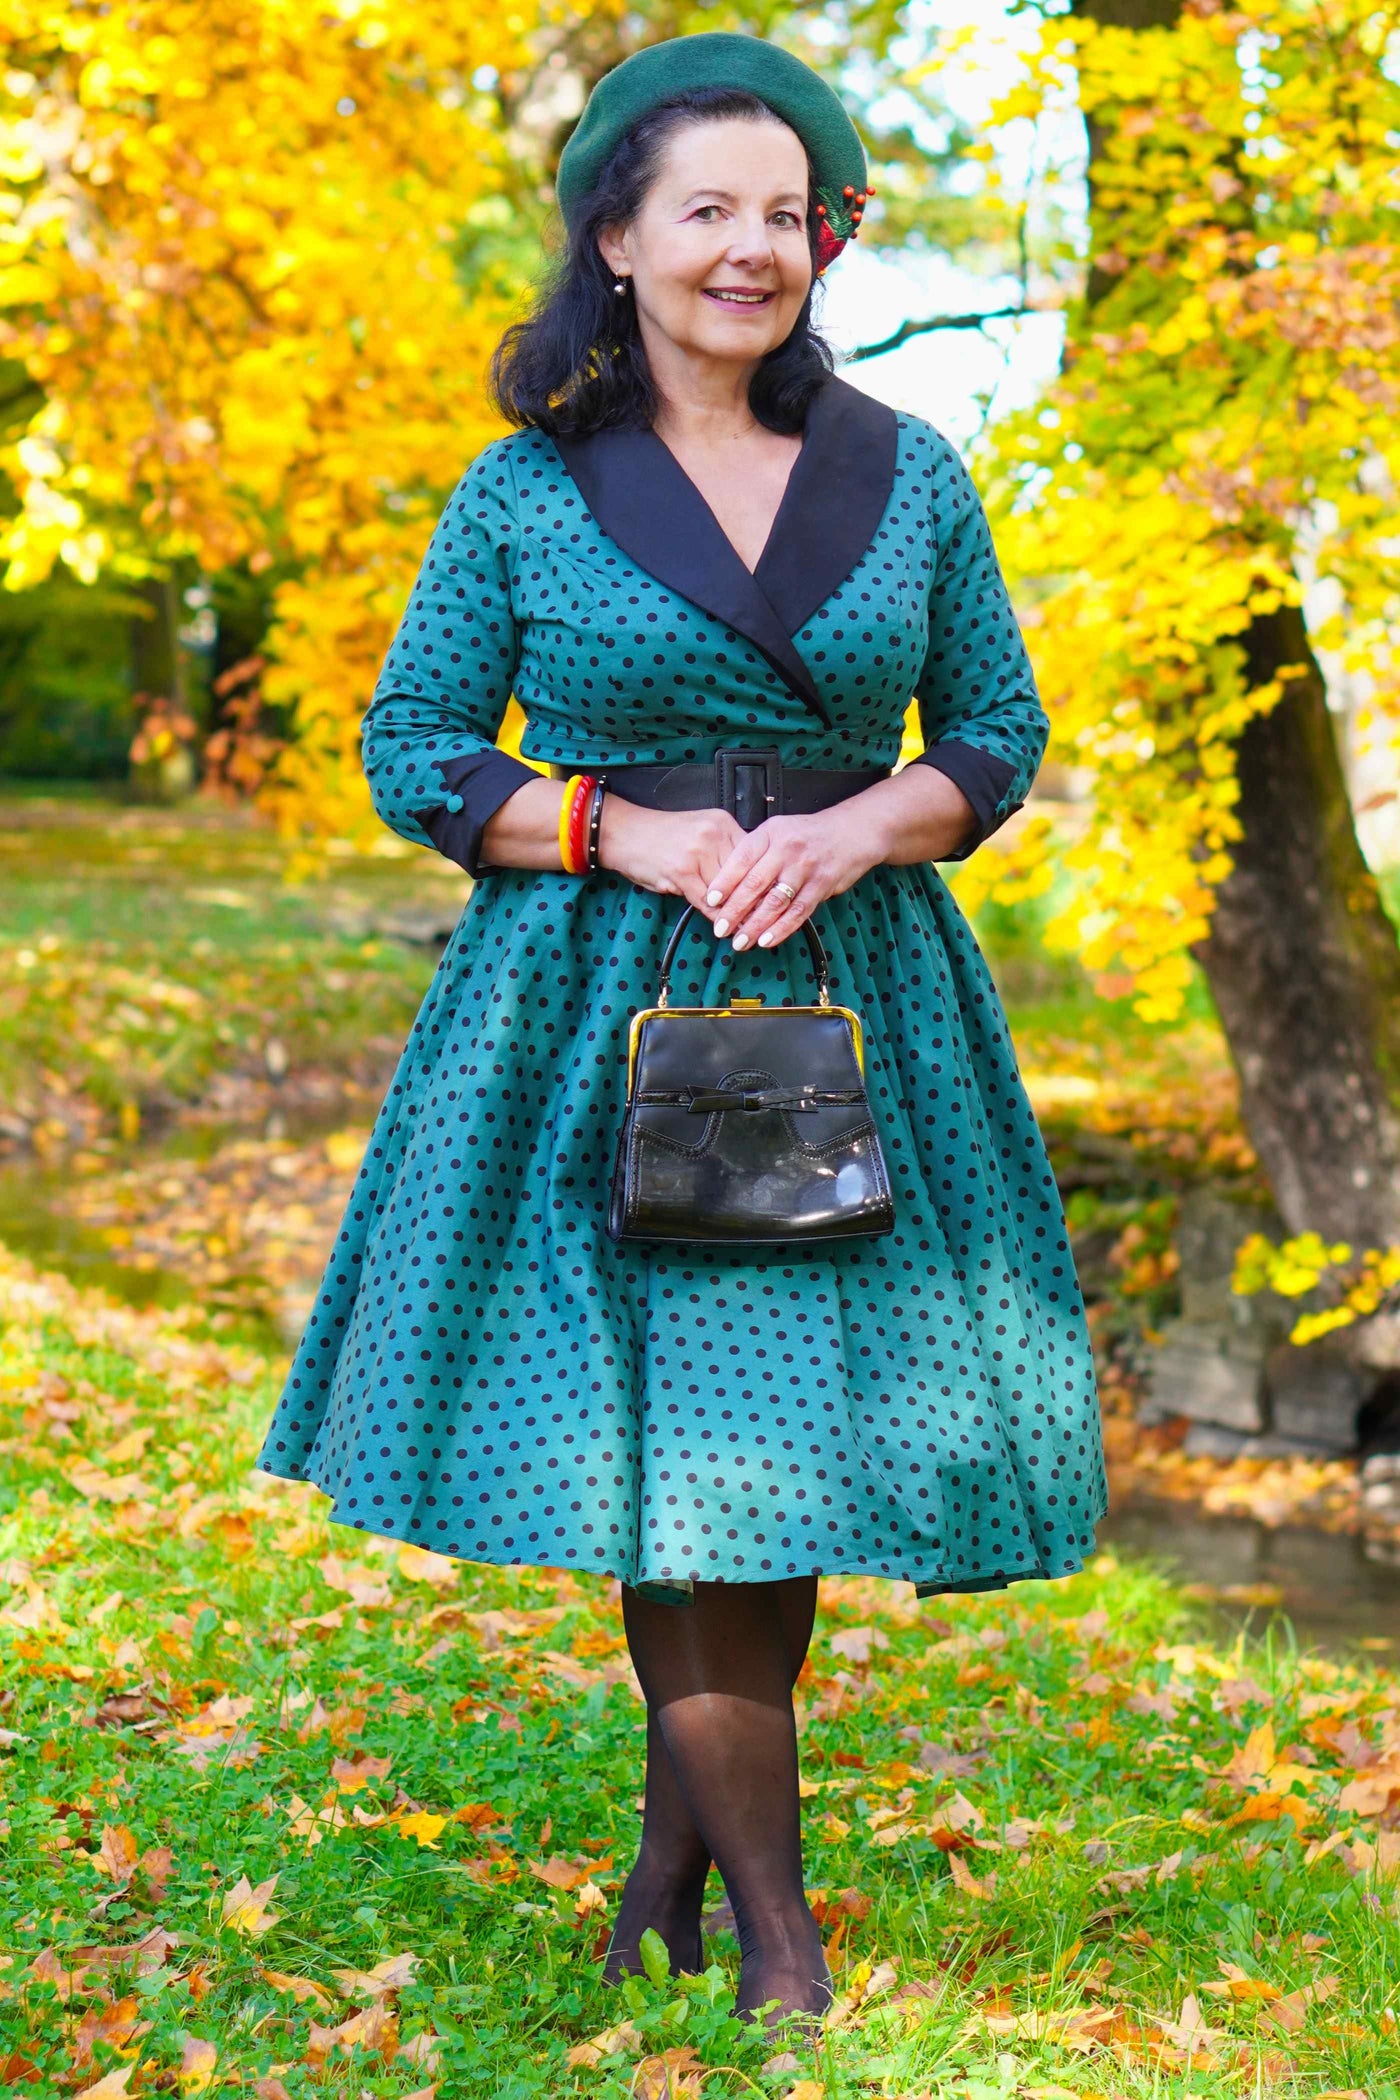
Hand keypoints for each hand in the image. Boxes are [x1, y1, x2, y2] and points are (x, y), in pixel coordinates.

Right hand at [597, 797, 750, 915]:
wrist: (623, 832)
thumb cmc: (659, 836)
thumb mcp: (699, 833)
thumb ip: (724, 851)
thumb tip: (749, 880)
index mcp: (722, 823)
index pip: (754, 856)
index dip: (763, 881)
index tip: (773, 899)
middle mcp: (714, 834)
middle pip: (745, 874)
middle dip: (754, 900)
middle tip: (765, 920)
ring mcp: (698, 852)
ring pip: (728, 890)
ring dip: (737, 913)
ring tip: (748, 929)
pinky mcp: (682, 872)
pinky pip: (707, 900)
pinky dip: (716, 916)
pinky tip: (723, 926)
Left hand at [701, 807, 880, 950]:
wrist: (850, 832)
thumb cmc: (807, 834)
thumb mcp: (777, 830)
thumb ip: (754, 852)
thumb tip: (726, 883)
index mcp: (770, 833)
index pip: (741, 858)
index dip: (724, 881)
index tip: (710, 900)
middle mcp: (786, 850)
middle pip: (755, 883)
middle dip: (735, 910)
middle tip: (720, 928)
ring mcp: (805, 868)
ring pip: (775, 902)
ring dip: (755, 925)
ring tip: (740, 941)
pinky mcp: (821, 886)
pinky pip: (798, 912)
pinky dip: (781, 929)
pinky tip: (767, 940)